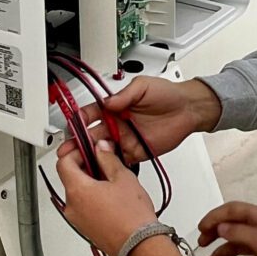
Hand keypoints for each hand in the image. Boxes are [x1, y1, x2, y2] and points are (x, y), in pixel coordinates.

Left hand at [56, 139, 158, 255]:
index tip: (89, 150)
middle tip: (103, 162)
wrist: (139, 246)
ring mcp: (77, 219)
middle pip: (69, 177)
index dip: (76, 152)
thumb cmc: (132, 217)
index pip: (63, 162)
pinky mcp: (84, 228)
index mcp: (77, 190)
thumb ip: (108, 158)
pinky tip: (111, 196)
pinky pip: (82, 206)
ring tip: (111, 181)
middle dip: (84, 166)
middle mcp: (72, 206)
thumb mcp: (122, 177)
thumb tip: (101, 148)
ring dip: (89, 182)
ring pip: (76, 192)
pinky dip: (92, 197)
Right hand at [57, 76, 222, 164]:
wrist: (188, 110)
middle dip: (78, 142)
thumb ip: (124, 95)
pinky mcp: (137, 152)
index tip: (72, 126)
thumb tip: (107, 102)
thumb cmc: (168, 94)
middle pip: (92, 135)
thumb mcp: (143, 86)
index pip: (91, 114)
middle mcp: (118, 123)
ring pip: (102, 150)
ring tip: (79, 162)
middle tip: (67, 150)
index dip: (80, 120)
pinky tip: (100, 169)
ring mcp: (126, 139)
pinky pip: (119, 161)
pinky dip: (109, 165)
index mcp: (116, 107)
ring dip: (90, 155)